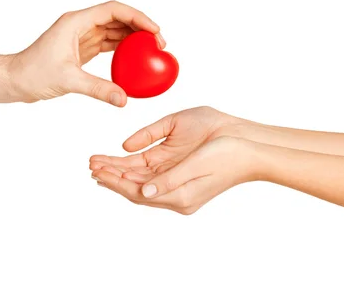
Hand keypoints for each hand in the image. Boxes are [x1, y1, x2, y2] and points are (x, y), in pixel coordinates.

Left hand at [6, 0, 164, 105]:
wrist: (14, 81)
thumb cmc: (32, 74)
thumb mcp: (68, 81)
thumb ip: (98, 89)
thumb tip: (123, 99)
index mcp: (76, 22)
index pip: (113, 10)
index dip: (137, 17)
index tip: (154, 30)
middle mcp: (80, 25)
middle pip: (117, 17)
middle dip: (140, 27)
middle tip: (159, 43)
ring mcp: (81, 36)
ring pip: (114, 29)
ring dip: (134, 37)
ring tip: (152, 50)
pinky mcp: (81, 48)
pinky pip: (108, 43)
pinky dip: (123, 49)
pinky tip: (135, 58)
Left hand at [89, 106, 256, 213]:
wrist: (252, 147)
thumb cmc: (228, 152)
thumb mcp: (197, 163)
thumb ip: (169, 179)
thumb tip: (143, 192)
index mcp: (180, 195)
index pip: (136, 191)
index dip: (114, 179)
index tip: (96, 168)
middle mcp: (176, 195)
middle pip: (135, 188)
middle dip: (112, 176)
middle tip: (91, 164)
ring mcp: (179, 186)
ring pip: (141, 182)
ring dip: (120, 173)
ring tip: (99, 163)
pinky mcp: (181, 175)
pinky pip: (151, 176)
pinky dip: (133, 170)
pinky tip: (122, 164)